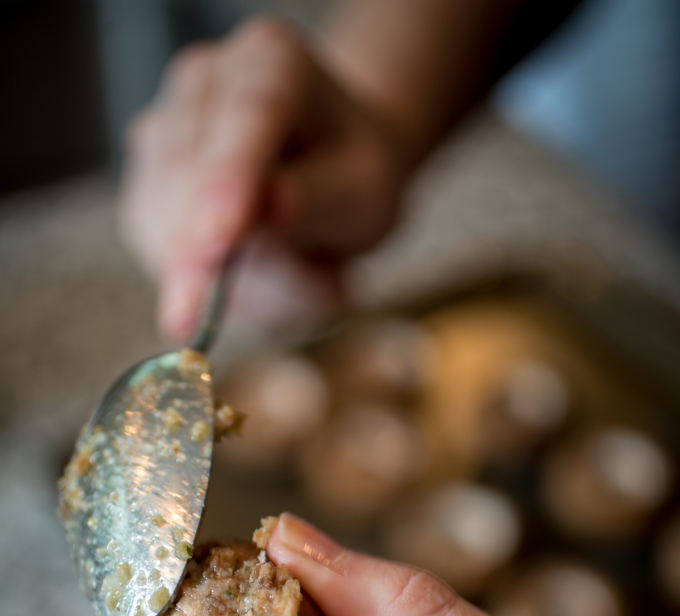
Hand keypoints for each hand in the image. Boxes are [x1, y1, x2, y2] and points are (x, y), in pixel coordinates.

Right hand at [118, 18, 408, 340]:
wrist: (325, 175)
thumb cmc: (352, 178)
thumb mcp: (363, 192)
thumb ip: (318, 200)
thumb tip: (266, 213)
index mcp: (274, 62)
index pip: (249, 118)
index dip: (228, 181)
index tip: (218, 241)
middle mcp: (205, 81)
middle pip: (189, 169)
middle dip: (206, 255)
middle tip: (247, 318)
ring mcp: (165, 127)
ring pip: (163, 213)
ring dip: (216, 276)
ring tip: (291, 286)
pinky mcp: (146, 182)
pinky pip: (154, 241)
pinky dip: (197, 279)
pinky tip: (250, 282)